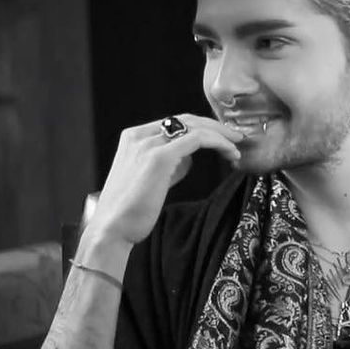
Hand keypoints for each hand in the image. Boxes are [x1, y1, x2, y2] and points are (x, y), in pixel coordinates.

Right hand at [85, 114, 244, 247]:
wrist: (113, 228)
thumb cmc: (132, 210)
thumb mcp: (152, 178)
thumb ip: (169, 163)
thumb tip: (189, 157)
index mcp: (134, 137)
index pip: (175, 122)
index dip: (203, 127)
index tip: (223, 138)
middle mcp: (139, 135)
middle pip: (187, 119)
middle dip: (215, 127)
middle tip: (237, 138)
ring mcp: (148, 144)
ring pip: (195, 126)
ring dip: (220, 135)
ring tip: (237, 148)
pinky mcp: (159, 157)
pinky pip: (197, 139)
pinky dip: (218, 142)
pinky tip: (229, 153)